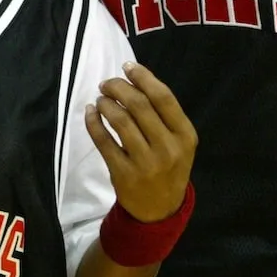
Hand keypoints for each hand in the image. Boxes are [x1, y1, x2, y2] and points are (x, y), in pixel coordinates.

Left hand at [85, 63, 196, 222]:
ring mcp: (145, 162)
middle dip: (119, 88)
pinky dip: (94, 122)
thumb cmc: (169, 166)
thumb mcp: (179, 142)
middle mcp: (168, 148)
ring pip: (120, 121)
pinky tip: (91, 112)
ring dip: (106, 103)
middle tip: (106, 83)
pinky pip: (103, 141)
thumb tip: (134, 80)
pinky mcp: (123, 173)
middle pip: (139, 105)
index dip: (143, 77)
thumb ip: (163, 115)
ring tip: (100, 98)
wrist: (159, 210)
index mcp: (185, 135)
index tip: (127, 67)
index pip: (163, 97)